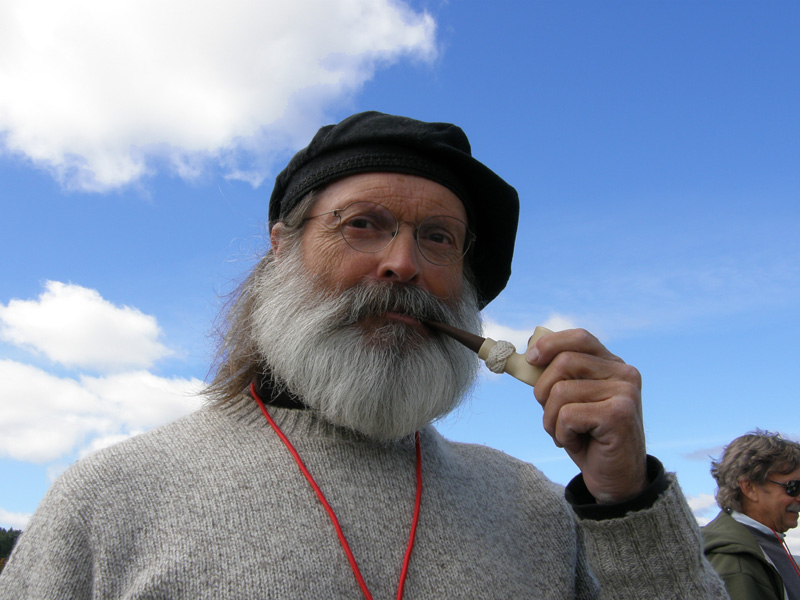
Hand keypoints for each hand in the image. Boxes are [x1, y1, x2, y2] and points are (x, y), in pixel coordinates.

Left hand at [526, 329, 645, 502]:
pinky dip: (561, 433)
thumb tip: (529, 354)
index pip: (579, 337)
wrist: (615, 481)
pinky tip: (577, 443)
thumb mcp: (570, 401)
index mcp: (613, 365)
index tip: (530, 359)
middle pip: (564, 362)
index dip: (550, 344)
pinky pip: (567, 415)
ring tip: (565, 433)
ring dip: (551, 419)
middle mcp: (624, 373)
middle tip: (550, 415)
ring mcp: (625, 392)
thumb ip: (558, 377)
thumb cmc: (588, 438)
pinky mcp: (619, 414)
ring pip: (561, 391)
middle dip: (543, 391)